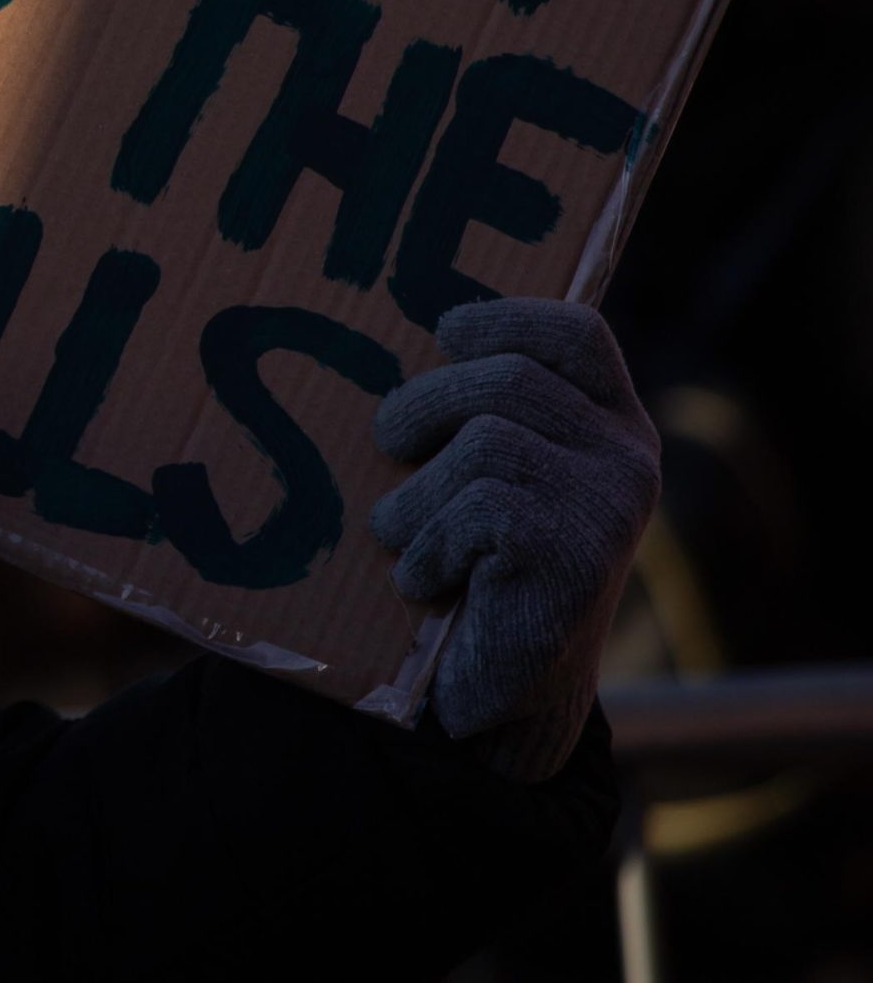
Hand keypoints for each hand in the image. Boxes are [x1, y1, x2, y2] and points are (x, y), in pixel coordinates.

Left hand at [368, 298, 659, 781]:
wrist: (501, 694)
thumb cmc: (475, 568)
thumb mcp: (488, 479)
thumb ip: (477, 414)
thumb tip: (389, 343)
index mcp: (610, 424)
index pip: (576, 332)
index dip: (506, 317)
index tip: (445, 333)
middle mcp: (626, 458)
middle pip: (507, 378)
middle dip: (424, 404)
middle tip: (387, 442)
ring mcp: (609, 508)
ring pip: (482, 442)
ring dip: (416, 493)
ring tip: (400, 534)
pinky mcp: (577, 556)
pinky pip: (475, 508)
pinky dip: (430, 543)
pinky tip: (425, 582)